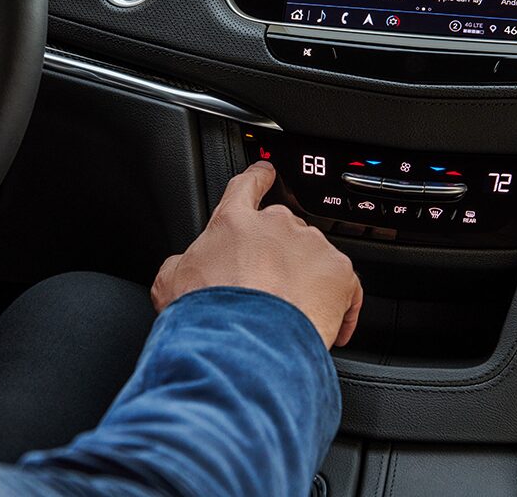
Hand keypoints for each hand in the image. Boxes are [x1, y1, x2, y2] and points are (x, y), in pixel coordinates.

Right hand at [151, 161, 362, 348]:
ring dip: (306, 280)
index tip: (267, 174)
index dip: (258, 178)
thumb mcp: (171, 282)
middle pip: (284, 229)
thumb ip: (181, 264)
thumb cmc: (208, 313)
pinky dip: (339, 307)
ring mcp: (311, 246)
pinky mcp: (339, 272)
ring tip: (292, 315)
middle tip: (269, 287)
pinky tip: (327, 328)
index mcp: (235, 222)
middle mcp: (276, 225)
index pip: (247, 186)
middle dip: (280, 254)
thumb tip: (181, 267)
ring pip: (315, 257)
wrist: (244, 342)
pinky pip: (346, 288)